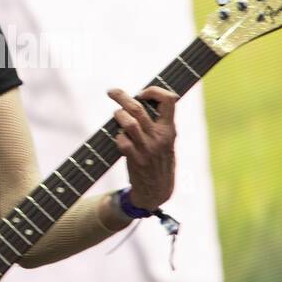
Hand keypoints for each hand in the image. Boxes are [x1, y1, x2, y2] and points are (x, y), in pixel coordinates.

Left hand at [107, 85, 177, 210]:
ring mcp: (148, 149)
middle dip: (122, 97)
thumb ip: (159, 125)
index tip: (141, 93)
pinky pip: (122, 142)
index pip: (169, 100)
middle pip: (138, 108)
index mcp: (170, 129)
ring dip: (118, 116)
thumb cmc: (159, 161)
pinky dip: (117, 137)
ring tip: (116, 116)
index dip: (154, 91)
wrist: (158, 191)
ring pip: (129, 123)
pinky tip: (119, 138)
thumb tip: (140, 102)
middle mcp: (159, 137)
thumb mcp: (167, 142)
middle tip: (111, 92)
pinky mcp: (136, 160)